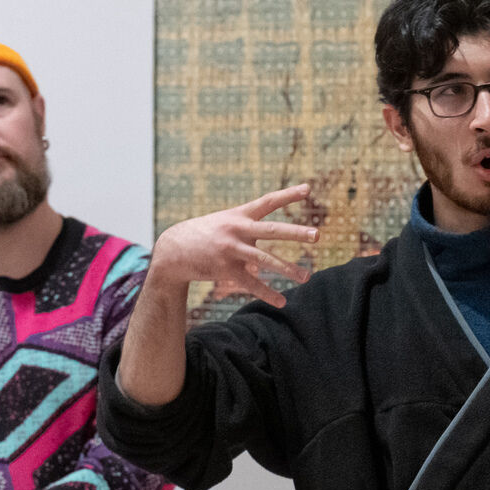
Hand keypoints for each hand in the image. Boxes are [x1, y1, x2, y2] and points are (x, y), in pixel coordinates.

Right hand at [148, 184, 319, 305]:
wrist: (172, 251)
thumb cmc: (203, 235)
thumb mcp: (224, 224)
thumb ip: (248, 232)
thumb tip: (266, 253)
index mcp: (238, 215)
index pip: (267, 202)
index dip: (288, 195)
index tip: (307, 189)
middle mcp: (237, 230)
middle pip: (271, 230)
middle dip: (295, 233)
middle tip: (316, 235)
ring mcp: (231, 250)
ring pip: (265, 259)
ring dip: (287, 269)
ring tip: (306, 277)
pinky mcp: (225, 269)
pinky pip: (250, 282)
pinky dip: (267, 293)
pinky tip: (281, 301)